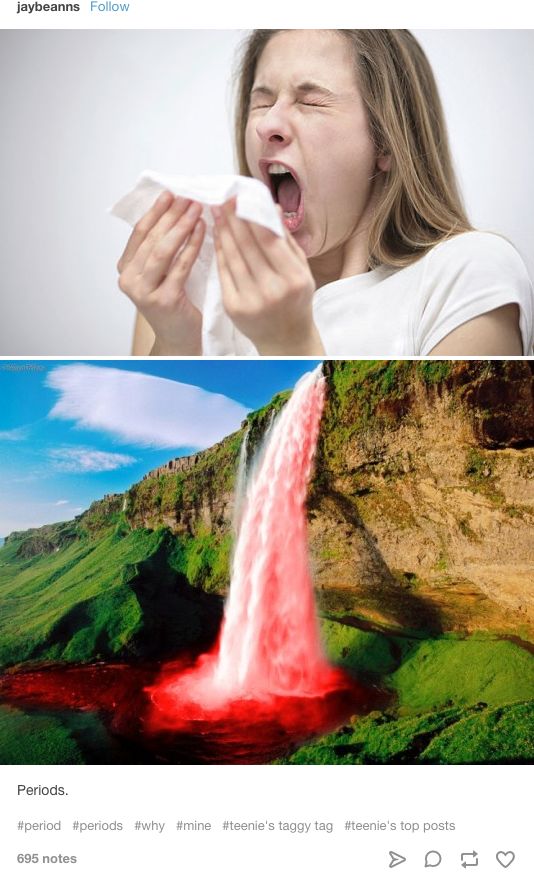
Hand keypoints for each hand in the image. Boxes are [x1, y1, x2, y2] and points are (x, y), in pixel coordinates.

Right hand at [117, 191, 205, 354]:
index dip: (155, 212)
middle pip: (151, 239)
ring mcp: (144, 292)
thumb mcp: (160, 273)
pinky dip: (192, 246)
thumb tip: (174, 211)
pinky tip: (202, 231)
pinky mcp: (164, 300)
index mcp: (126, 269)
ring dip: (180, 227)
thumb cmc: (173, 303)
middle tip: (187, 199)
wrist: (179, 338)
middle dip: (170, 215)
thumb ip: (160, 248)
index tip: (169, 195)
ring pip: (162, 251)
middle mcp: (129, 280)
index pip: (139, 233)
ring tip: (196, 210)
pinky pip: (180, 266)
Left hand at [212, 199, 323, 354]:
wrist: (285, 339)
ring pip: (232, 258)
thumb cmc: (296, 300)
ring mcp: (251, 301)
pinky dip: (219, 252)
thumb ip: (286, 240)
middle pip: (247, 246)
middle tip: (223, 200)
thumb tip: (271, 206)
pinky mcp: (234, 308)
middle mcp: (273, 290)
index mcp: (294, 279)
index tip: (240, 198)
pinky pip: (224, 273)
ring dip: (223, 232)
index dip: (251, 216)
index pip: (268, 239)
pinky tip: (217, 236)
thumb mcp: (301, 270)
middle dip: (233, 219)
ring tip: (217, 213)